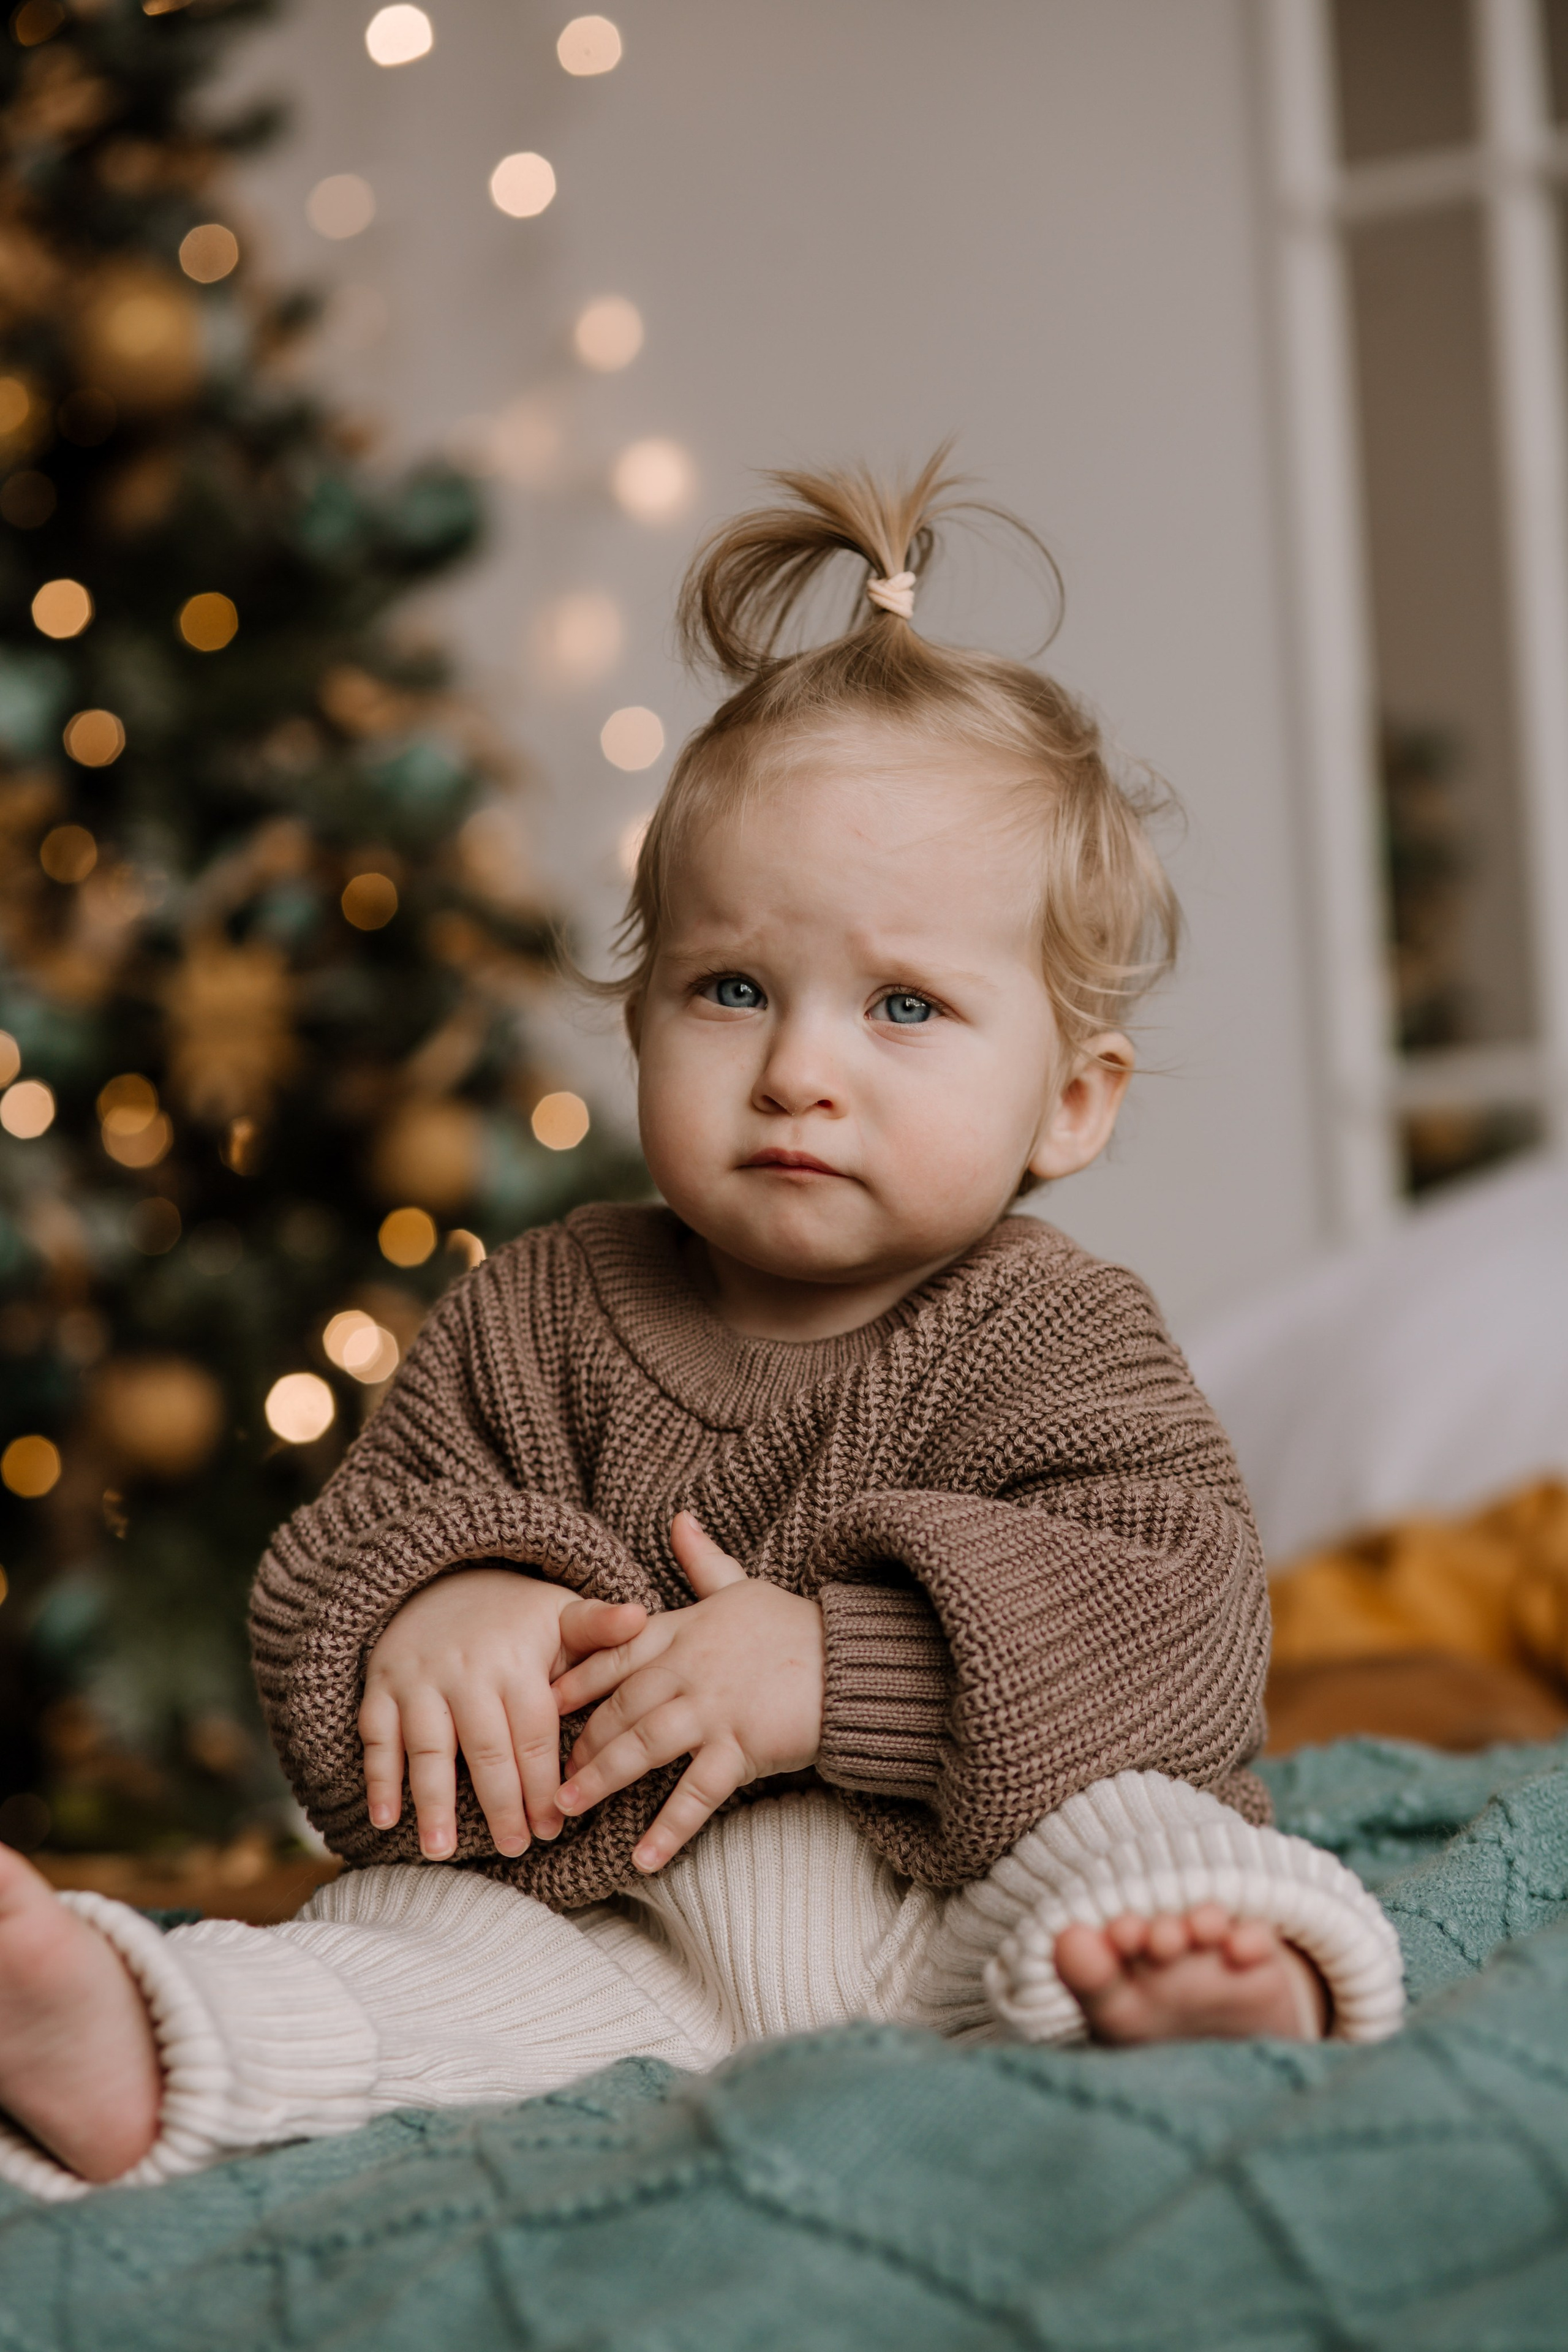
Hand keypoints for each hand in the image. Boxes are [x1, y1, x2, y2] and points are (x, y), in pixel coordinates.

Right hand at [359, 1567, 646, 1860]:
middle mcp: (465, 1672)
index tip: (555, 1826)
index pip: (534, 1732)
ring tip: (442, 1851)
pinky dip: (378, 1778)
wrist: (440, 1577)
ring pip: (427, 1746)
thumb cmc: (515, 1614)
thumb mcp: (559, 1612)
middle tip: (514, 1848)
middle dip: (500, 1803)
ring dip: (434, 1801)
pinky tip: (386, 1821)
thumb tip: (640, 1617)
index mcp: (515, 1661)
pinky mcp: (382, 1686)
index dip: (544, 1782)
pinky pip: (376, 1735)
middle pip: (484, 1747)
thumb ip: (597, 1628)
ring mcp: (419, 1680)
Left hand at [550, 1512, 824, 1872]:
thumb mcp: (742, 1587)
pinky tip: (642, 1859)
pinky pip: (695, 1793)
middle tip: (547, 1775)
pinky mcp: (740, 1746)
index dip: (573, 1680)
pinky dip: (668, 1828)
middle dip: (579, 1742)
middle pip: (617, 1707)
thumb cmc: (793, 1626)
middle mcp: (687, 1668)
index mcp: (682, 1630)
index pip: (613, 1654)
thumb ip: (702, 1561)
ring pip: (641, 1747)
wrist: (850, 1661)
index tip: (537, 1704)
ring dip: (601, 1780)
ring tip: (568, 1808)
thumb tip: (679, 1519)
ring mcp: (712, 1708)